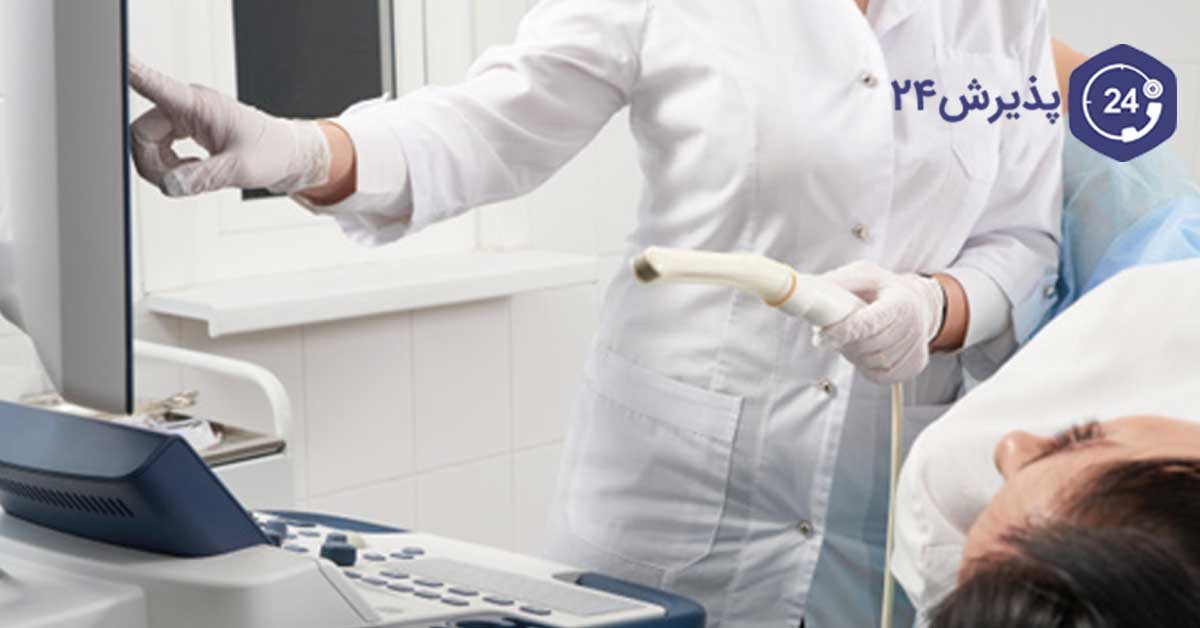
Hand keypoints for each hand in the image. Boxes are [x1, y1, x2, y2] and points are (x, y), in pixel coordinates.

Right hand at [128, 59, 329, 196]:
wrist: (286, 155)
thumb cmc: (271, 151)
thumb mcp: (240, 169)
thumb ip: (204, 178)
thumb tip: (169, 186)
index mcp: (199, 104)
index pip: (156, 87)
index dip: (132, 76)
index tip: (117, 63)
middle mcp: (186, 107)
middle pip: (141, 133)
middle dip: (153, 163)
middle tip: (179, 182)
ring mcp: (183, 119)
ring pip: (146, 144)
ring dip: (162, 167)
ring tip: (194, 175)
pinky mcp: (184, 131)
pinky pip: (158, 151)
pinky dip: (169, 168)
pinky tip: (193, 171)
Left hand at [816, 261, 945, 383]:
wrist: (919, 305)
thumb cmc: (885, 289)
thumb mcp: (864, 275)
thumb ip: (839, 282)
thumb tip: (808, 290)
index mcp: (901, 301)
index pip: (870, 323)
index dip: (843, 332)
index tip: (820, 338)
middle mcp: (913, 326)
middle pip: (867, 346)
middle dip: (842, 342)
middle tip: (830, 334)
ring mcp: (915, 349)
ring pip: (869, 363)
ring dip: (852, 353)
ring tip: (852, 337)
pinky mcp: (913, 367)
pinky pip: (877, 375)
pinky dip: (864, 366)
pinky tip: (864, 350)